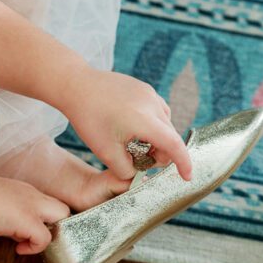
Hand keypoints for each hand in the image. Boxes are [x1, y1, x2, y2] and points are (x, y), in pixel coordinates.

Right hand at [0, 174, 70, 254]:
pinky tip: (19, 249)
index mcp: (23, 189)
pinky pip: (45, 239)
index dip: (42, 219)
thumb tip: (15, 233)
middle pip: (62, 208)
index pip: (46, 203)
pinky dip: (34, 248)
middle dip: (55, 226)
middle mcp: (32, 195)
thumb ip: (10, 215)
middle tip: (35, 238)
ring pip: (61, 219)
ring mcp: (33, 207)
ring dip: (47, 235)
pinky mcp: (28, 221)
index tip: (25, 230)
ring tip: (27, 243)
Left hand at [60, 67, 192, 180]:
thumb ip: (125, 169)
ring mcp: (149, 93)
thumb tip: (137, 174)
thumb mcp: (105, 152)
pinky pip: (157, 111)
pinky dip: (153, 124)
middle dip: (160, 153)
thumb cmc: (88, 119)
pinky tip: (135, 129)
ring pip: (165, 124)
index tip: (187, 177)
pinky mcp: (144, 88)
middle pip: (170, 136)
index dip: (183, 164)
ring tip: (135, 144)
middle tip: (140, 161)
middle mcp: (152, 104)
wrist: (76, 86)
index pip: (173, 145)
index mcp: (145, 120)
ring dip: (157, 139)